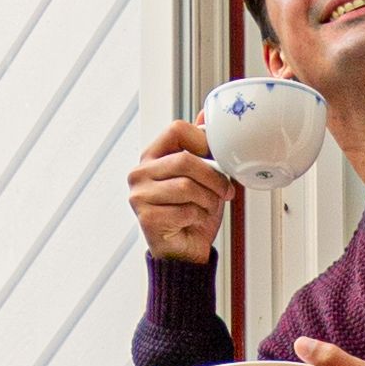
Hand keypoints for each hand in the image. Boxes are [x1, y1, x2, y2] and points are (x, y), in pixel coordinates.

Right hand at [129, 123, 239, 264]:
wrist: (184, 252)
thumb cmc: (192, 212)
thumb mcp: (202, 175)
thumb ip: (200, 145)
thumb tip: (207, 112)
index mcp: (152, 156)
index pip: (176, 129)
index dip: (203, 140)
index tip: (217, 156)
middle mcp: (139, 173)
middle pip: (185, 160)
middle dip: (213, 177)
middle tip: (224, 190)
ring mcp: (139, 196)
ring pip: (187, 186)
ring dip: (208, 200)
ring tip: (208, 207)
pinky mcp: (146, 219)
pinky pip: (185, 210)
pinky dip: (199, 217)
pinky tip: (194, 221)